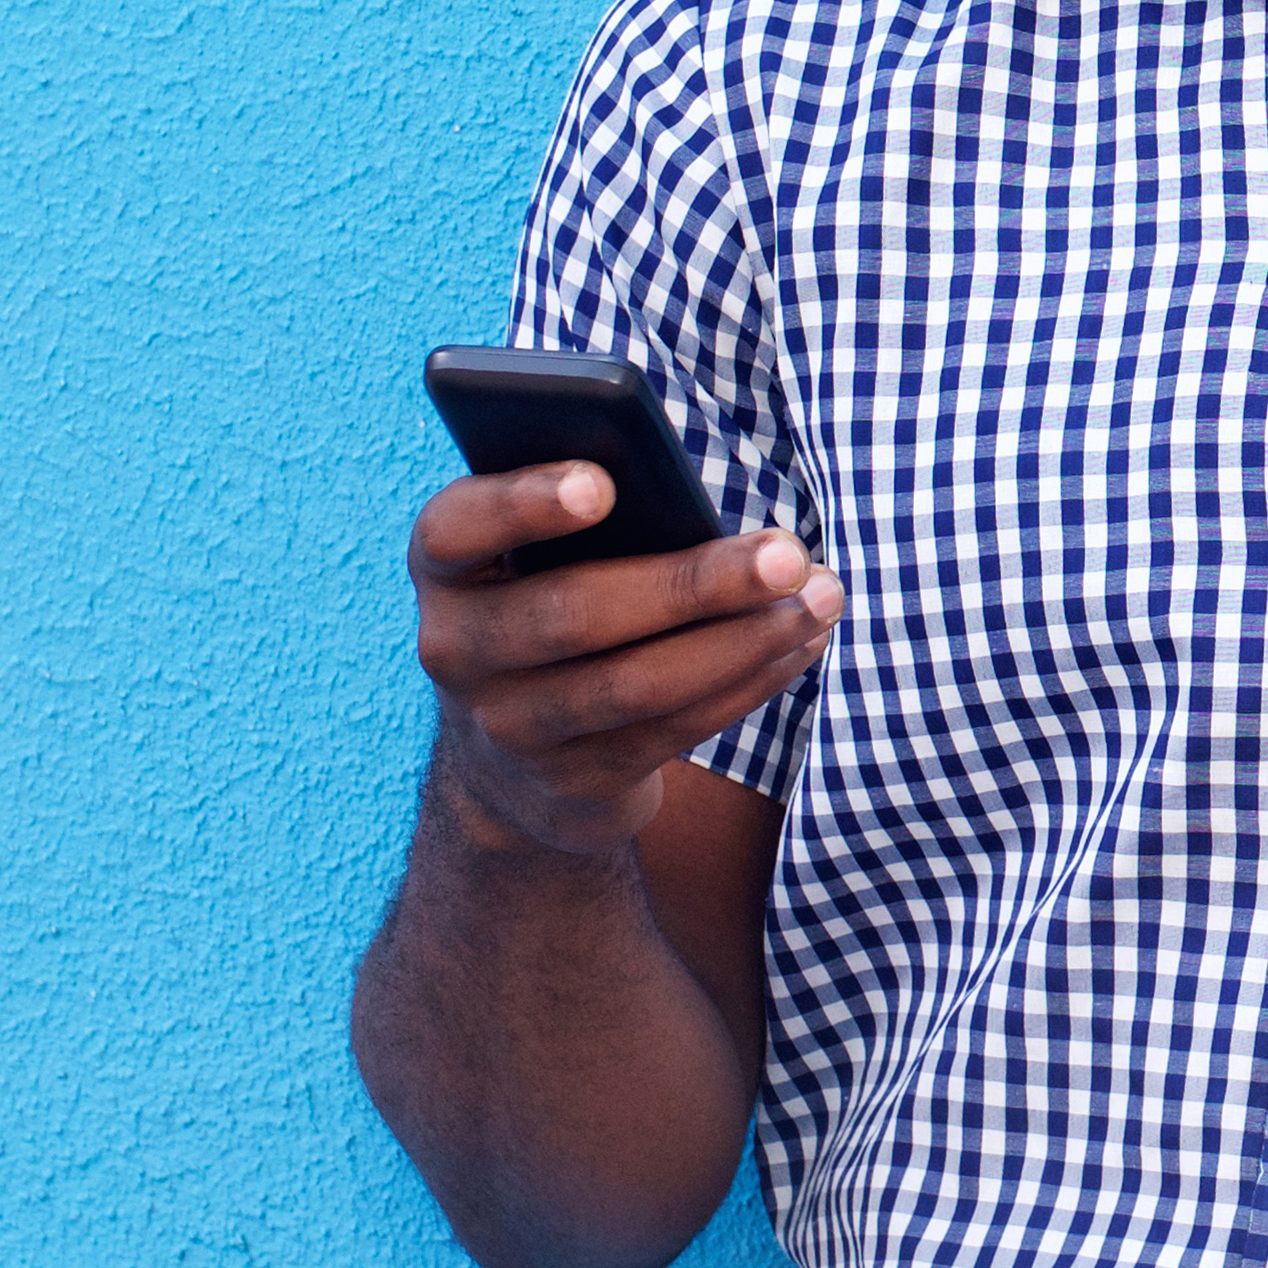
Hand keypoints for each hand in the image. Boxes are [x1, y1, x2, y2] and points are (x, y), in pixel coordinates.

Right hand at [409, 465, 838, 857]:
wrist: (514, 754)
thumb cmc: (555, 597)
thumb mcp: (547, 552)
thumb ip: (592, 517)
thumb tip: (697, 512)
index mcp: (447, 566)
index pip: (460, 526)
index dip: (525, 504)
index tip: (604, 484)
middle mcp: (457, 648)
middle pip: (576, 614)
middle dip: (694, 584)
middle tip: (787, 555)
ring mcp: (509, 726)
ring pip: (635, 684)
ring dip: (743, 640)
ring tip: (820, 597)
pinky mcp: (571, 782)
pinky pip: (671, 730)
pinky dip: (747, 682)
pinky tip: (801, 643)